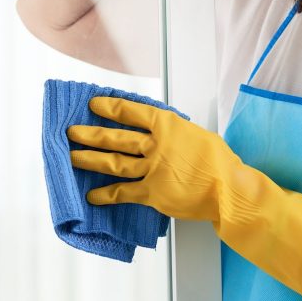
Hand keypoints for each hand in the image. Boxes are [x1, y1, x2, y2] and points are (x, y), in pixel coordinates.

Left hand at [68, 96, 237, 222]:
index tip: (95, 105)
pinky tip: (92, 196)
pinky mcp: (152, 193)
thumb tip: (158, 132)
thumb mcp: (196, 134)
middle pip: (116, 138)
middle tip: (72, 132)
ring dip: (90, 160)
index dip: (110, 108)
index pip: (132, 111)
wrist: (229, 189)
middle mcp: (156, 145)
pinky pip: (123, 192)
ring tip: (72, 157)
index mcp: (168, 126)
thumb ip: (173, 133)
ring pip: (114, 163)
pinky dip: (106, 195)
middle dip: (91, 135)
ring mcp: (152, 169)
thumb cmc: (218, 161)